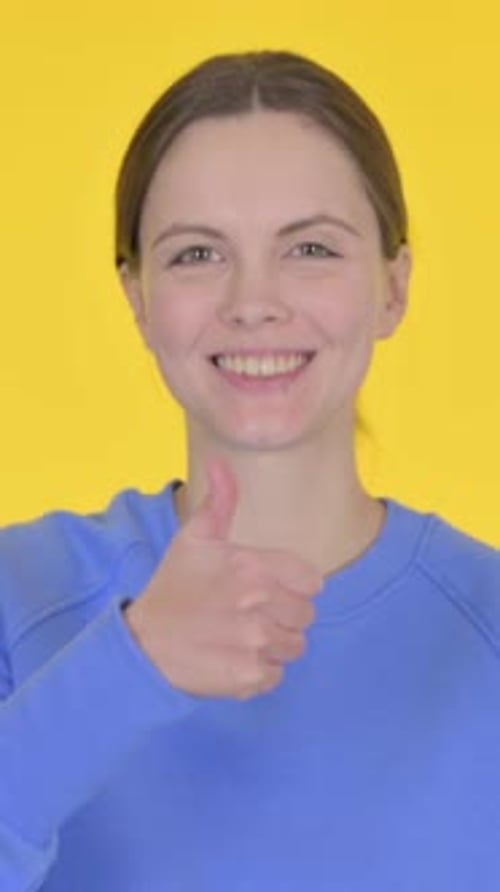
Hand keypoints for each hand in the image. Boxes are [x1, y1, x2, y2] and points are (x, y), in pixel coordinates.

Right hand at [124, 456, 323, 699]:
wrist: (142, 645)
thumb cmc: (173, 589)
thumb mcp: (194, 539)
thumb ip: (220, 501)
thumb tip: (221, 462)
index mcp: (252, 567)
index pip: (312, 581)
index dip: (292, 586)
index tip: (267, 590)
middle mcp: (259, 604)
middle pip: (306, 616)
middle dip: (283, 616)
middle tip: (247, 615)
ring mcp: (255, 642)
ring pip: (295, 646)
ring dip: (273, 644)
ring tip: (239, 636)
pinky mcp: (249, 676)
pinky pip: (277, 674)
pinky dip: (260, 671)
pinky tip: (233, 658)